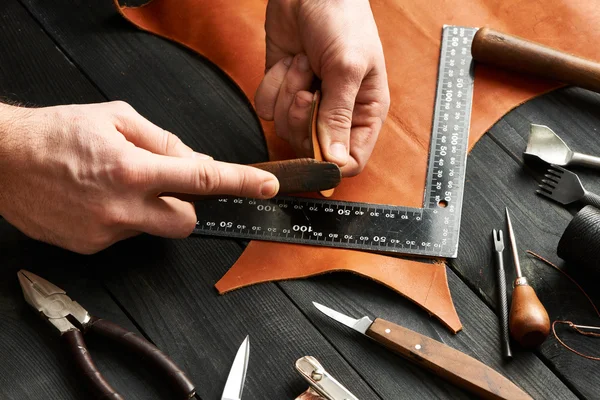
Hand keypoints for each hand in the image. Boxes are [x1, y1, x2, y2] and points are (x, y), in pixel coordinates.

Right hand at [0, 101, 278, 253]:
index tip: (267, 187)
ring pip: (154, 229)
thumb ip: (165, 142)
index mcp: (133, 169)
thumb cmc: (56, 133)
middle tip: (169, 186)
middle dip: (189, 206)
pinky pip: (126, 235)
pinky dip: (124, 219)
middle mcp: (122, 206)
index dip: (240, 183)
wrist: (3, 159)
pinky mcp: (91, 246)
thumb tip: (198, 160)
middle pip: (187, 222)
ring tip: (118, 185)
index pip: (202, 178)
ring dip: (151, 209)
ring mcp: (106, 231)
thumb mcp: (117, 118)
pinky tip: (100, 199)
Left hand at [255, 0, 389, 176]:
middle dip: (303, 119)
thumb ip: (338, 116)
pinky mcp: (282, 92)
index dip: (331, 160)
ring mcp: (307, 104)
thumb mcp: (347, 67)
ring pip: (286, 129)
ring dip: (287, 93)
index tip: (317, 141)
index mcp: (364, 112)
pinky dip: (272, 84)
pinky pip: (267, 109)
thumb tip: (336, 161)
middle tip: (309, 90)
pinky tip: (289, 62)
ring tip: (303, 64)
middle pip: (312, 150)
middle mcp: (336, 114)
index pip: (351, 161)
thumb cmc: (342, 20)